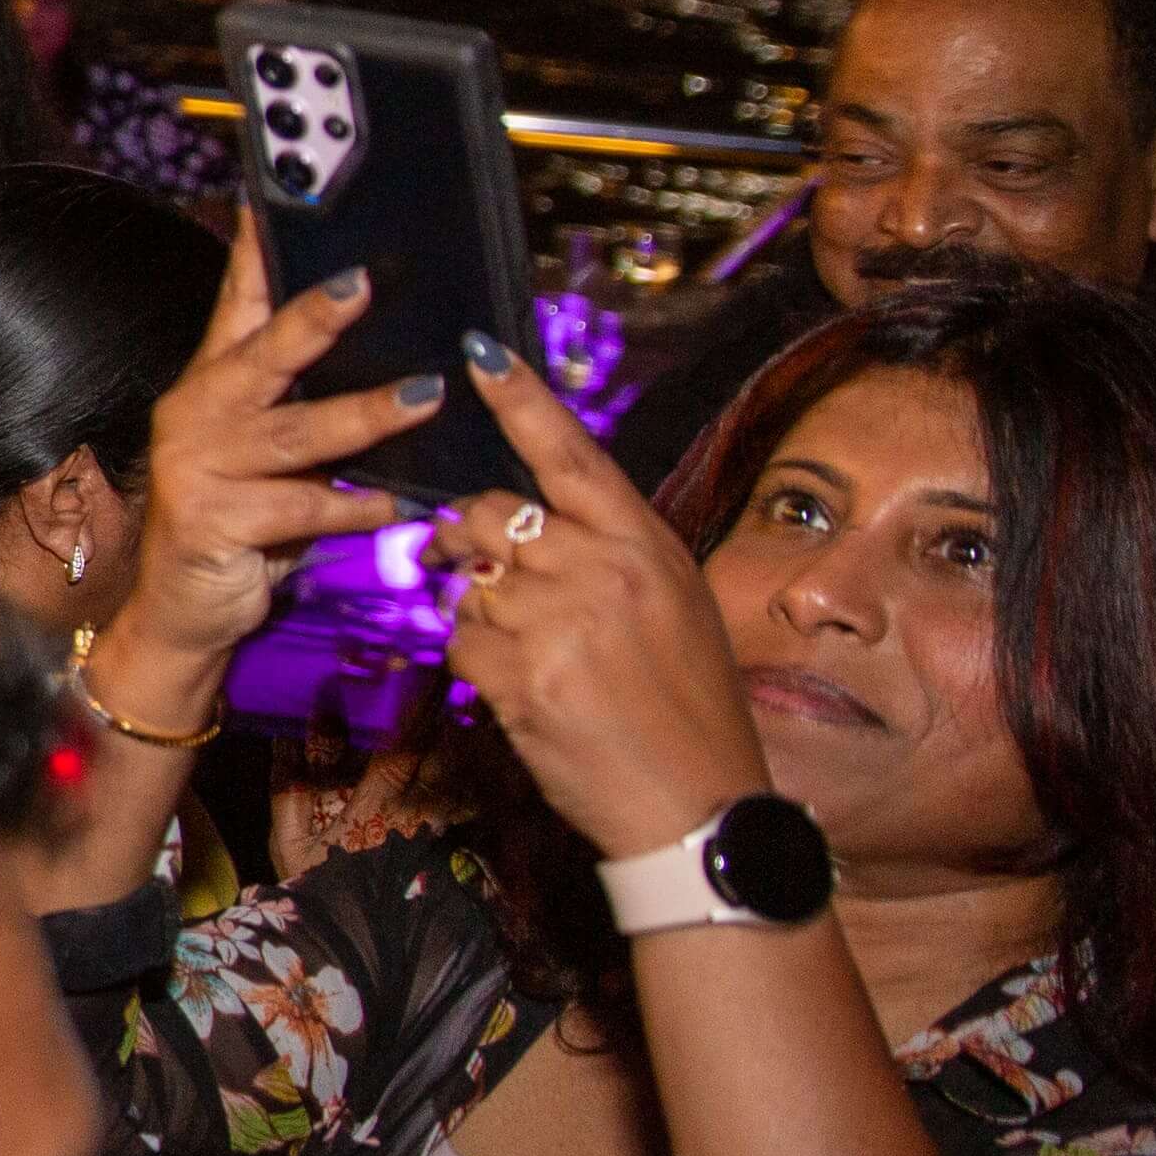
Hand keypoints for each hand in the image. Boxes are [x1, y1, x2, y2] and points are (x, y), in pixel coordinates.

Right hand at [101, 219, 428, 676]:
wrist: (181, 609)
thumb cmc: (238, 521)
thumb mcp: (266, 452)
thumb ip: (306, 405)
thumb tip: (397, 361)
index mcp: (212, 384)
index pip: (237, 302)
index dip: (257, 250)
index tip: (276, 198)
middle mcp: (197, 413)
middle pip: (262, 353)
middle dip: (315, 315)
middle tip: (368, 282)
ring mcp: (199, 467)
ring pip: (294, 434)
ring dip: (365, 414)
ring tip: (425, 394)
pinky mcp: (214, 522)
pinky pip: (301, 509)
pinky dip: (356, 506)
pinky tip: (398, 503)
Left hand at [430, 341, 768, 859]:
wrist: (695, 803)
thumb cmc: (685, 707)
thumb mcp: (671, 606)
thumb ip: (605, 556)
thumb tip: (527, 526)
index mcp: (643, 541)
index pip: (568, 453)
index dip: (518, 399)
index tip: (476, 352)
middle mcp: (601, 567)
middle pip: (488, 514)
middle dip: (470, 539)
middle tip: (482, 571)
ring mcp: (558, 618)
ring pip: (467, 582)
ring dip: (479, 612)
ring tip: (538, 657)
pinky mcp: (520, 672)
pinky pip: (459, 639)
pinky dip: (475, 661)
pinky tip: (524, 690)